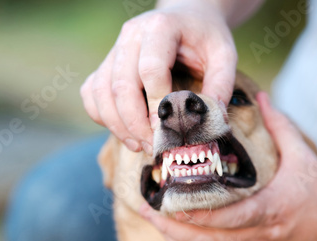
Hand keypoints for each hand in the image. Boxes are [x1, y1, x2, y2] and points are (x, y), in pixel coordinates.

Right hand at [80, 3, 236, 153]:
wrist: (186, 18)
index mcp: (160, 27)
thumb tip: (212, 120)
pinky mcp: (106, 64)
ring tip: (139, 145)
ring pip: (101, 92)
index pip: (150, 69)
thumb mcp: (223, 54)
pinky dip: (102, 116)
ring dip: (117, 125)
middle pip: (121, 85)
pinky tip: (124, 132)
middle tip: (153, 146)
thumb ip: (221, 84)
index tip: (168, 131)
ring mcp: (114, 50)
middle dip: (135, 124)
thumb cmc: (204, 37)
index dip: (156, 105)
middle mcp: (130, 36)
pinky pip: (92, 93)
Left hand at [140, 92, 316, 240]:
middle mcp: (263, 236)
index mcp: (273, 208)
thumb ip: (279, 126)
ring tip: (151, 225)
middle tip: (146, 208)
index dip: (194, 212)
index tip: (165, 199)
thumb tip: (258, 95)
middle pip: (211, 240)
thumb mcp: (303, 155)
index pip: (228, 216)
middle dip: (173, 227)